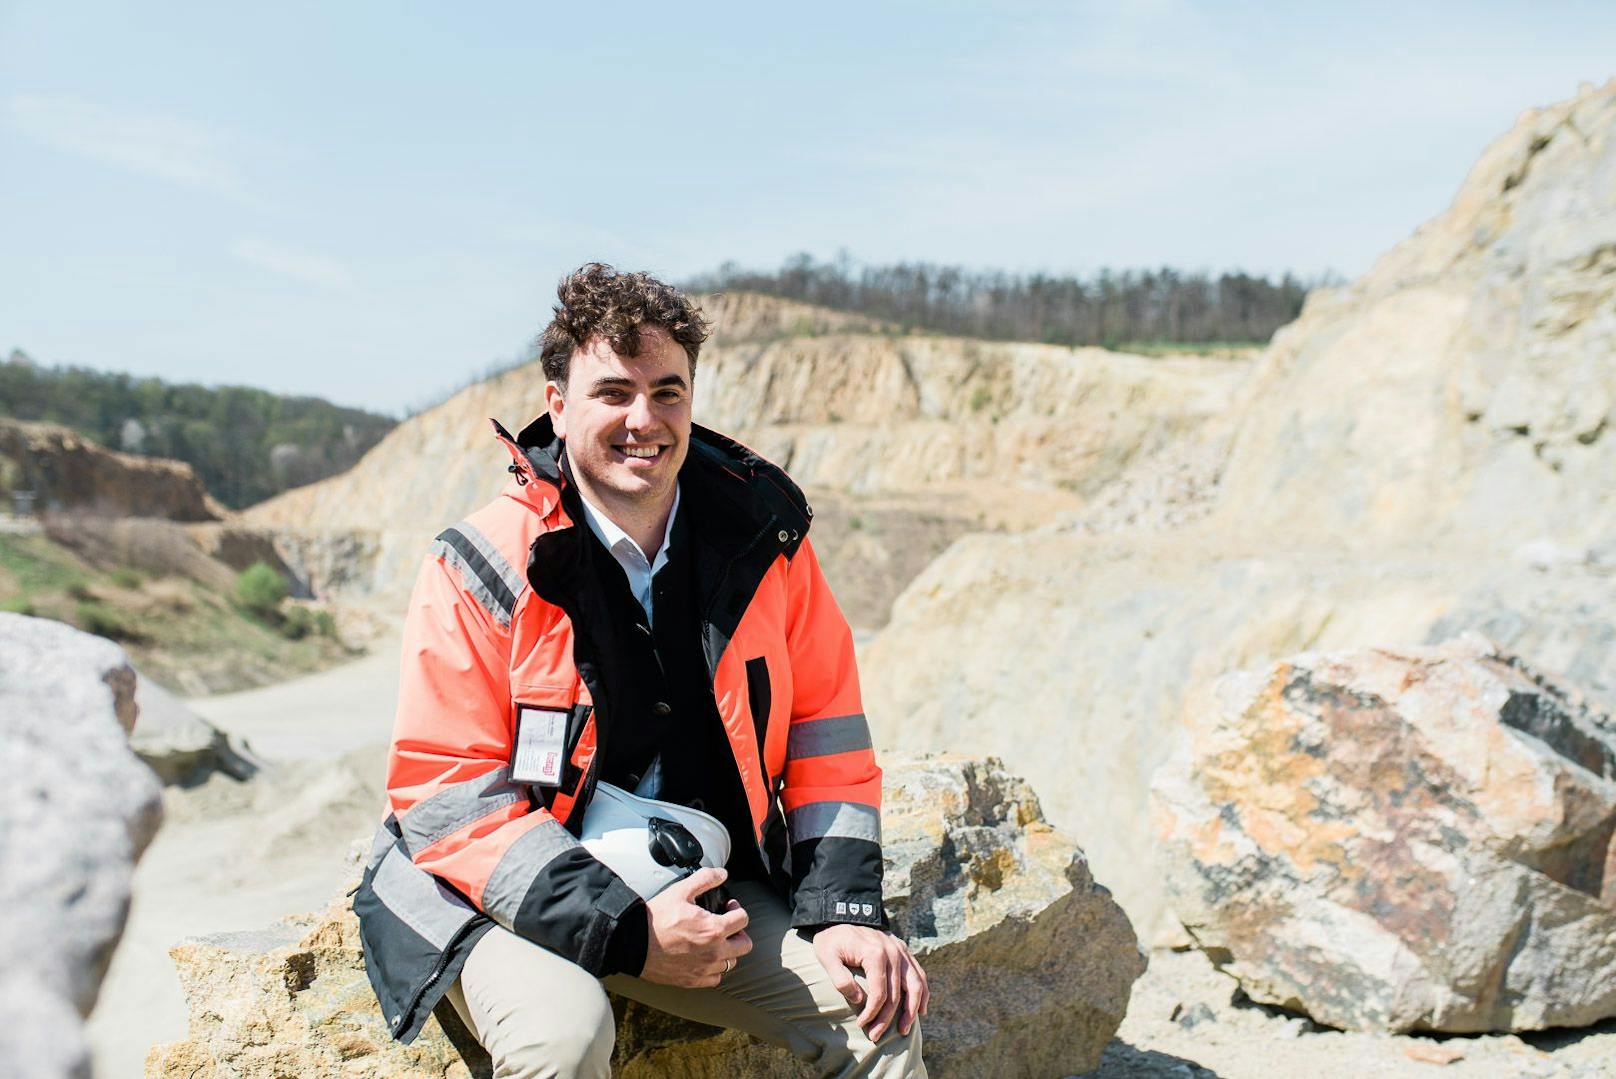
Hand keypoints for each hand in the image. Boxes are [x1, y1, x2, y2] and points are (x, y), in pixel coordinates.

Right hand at [640, 867, 751, 987]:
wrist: (634, 943)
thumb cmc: (656, 918)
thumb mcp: (681, 891)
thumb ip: (705, 879)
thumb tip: (722, 874)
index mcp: (714, 929)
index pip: (743, 919)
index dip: (737, 909)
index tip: (728, 907)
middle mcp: (714, 952)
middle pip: (745, 945)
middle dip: (739, 932)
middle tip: (726, 926)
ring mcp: (704, 969)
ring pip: (731, 963)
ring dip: (727, 950)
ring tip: (714, 941)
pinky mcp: (693, 981)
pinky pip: (715, 978)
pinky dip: (714, 969)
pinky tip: (704, 957)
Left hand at [812, 923, 928, 1041]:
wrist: (841, 914)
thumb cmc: (832, 939)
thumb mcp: (827, 957)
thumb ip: (841, 979)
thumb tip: (860, 1000)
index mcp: (875, 954)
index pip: (880, 993)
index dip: (872, 1013)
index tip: (862, 1025)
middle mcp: (893, 952)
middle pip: (897, 994)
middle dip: (888, 1019)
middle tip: (876, 1036)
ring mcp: (901, 950)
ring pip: (916, 985)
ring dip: (912, 1010)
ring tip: (904, 1030)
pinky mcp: (903, 950)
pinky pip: (919, 974)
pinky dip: (923, 992)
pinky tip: (921, 1009)